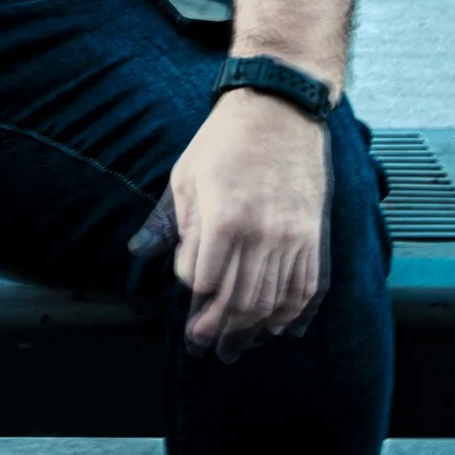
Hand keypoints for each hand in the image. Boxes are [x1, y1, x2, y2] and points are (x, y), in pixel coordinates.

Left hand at [165, 87, 327, 360]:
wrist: (281, 108)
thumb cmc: (226, 139)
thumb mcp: (185, 174)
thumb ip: (168, 221)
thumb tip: (140, 252)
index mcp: (223, 217)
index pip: (202, 279)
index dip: (192, 293)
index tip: (188, 297)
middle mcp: (261, 233)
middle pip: (237, 302)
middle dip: (218, 330)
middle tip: (205, 346)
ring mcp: (292, 237)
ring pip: (272, 303)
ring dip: (252, 331)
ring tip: (236, 346)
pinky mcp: (314, 234)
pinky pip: (306, 288)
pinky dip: (293, 314)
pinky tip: (279, 328)